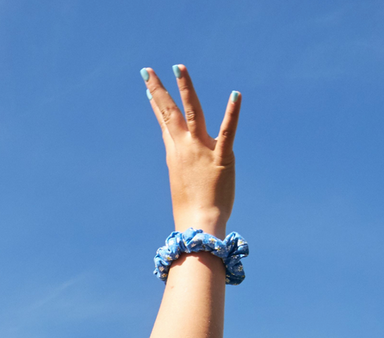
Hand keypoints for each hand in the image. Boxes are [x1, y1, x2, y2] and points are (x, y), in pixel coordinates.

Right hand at [143, 65, 238, 236]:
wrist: (198, 224)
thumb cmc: (192, 209)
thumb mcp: (183, 181)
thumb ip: (184, 164)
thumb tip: (181, 159)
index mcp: (176, 153)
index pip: (164, 123)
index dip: (156, 103)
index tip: (147, 87)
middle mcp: (185, 148)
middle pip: (169, 113)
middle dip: (157, 90)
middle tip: (147, 70)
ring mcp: (202, 151)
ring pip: (192, 113)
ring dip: (185, 89)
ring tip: (179, 67)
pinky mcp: (222, 158)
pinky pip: (228, 132)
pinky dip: (232, 113)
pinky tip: (235, 94)